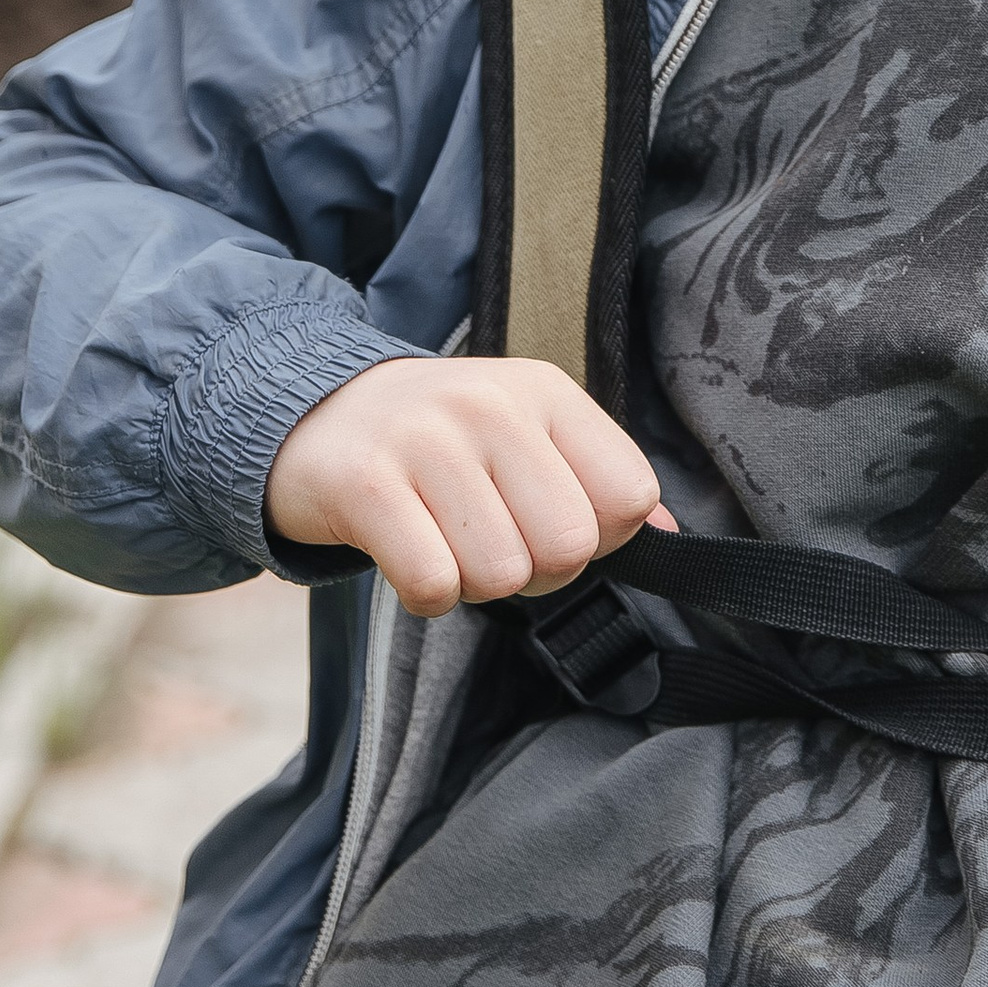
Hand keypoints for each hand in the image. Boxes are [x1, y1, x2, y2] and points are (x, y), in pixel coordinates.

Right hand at [266, 358, 662, 619]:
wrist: (315, 416)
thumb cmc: (442, 443)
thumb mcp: (528, 436)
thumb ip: (599, 482)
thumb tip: (671, 539)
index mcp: (545, 392)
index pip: (629, 495)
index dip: (601, 536)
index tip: (552, 521)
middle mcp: (490, 405)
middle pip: (569, 546)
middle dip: (537, 571)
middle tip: (493, 540)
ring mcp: (426, 440)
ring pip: (502, 573)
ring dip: (476, 583)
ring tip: (447, 540)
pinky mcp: (366, 485)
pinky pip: (434, 584)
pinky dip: (426, 594)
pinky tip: (409, 555)